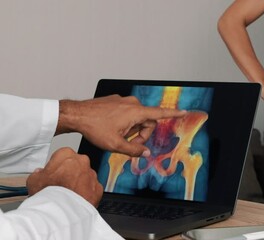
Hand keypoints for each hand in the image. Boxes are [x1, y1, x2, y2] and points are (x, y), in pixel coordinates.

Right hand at [26, 147, 102, 206]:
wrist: (62, 210)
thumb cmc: (49, 193)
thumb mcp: (33, 180)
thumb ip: (37, 174)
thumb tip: (38, 174)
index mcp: (66, 154)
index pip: (61, 156)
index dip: (56, 166)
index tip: (53, 174)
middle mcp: (82, 161)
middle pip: (75, 165)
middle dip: (69, 173)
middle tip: (60, 185)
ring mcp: (92, 174)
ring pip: (85, 177)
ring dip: (78, 183)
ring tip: (68, 195)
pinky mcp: (98, 188)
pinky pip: (92, 189)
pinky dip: (86, 194)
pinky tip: (76, 200)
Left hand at [56, 95, 186, 156]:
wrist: (77, 115)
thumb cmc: (95, 127)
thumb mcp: (116, 144)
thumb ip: (134, 150)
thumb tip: (146, 153)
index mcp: (136, 112)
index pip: (160, 113)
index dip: (174, 114)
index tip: (184, 112)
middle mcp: (132, 103)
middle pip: (147, 121)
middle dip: (141, 134)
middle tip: (129, 144)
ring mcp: (123, 100)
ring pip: (136, 118)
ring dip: (132, 129)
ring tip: (117, 136)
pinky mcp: (116, 100)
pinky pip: (127, 113)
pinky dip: (125, 122)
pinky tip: (112, 128)